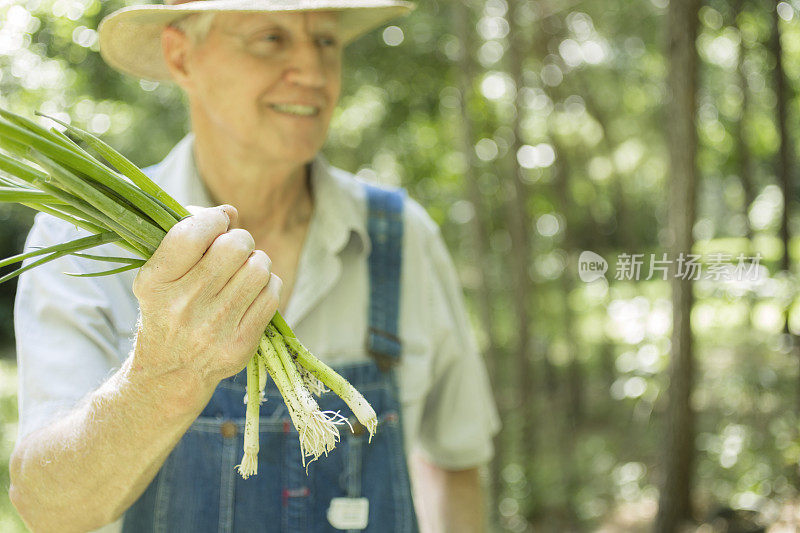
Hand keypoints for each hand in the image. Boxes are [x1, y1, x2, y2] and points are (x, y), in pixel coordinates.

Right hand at [131, 205, 281, 388]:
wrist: (170, 372)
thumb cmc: (169, 310)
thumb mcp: (159, 276)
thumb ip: (186, 237)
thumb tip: (230, 212)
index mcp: (155, 282)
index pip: (192, 233)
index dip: (214, 218)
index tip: (219, 221)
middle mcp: (182, 305)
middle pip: (234, 246)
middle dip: (240, 240)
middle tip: (235, 250)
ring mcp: (213, 328)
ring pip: (258, 268)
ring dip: (258, 261)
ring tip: (246, 270)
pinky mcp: (239, 344)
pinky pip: (272, 294)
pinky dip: (269, 285)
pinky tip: (254, 291)